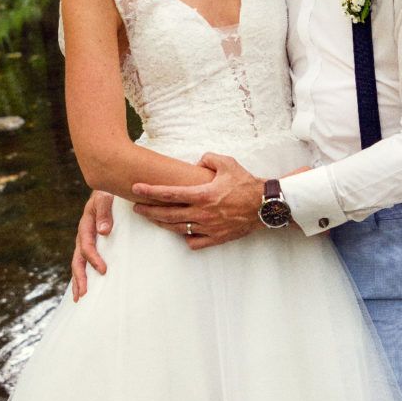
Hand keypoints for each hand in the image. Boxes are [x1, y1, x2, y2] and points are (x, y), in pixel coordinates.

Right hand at [70, 190, 113, 301]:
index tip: (103, 270)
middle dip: (80, 277)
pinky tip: (85, 287)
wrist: (108, 190)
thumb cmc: (109, 193)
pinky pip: (84, 261)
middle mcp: (82, 234)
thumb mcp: (106, 197)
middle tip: (84, 294)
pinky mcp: (91, 243)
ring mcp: (85, 240)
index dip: (94, 259)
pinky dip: (83, 274)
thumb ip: (105, 212)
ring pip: (78, 263)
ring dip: (78, 280)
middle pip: (77, 259)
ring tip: (79, 297)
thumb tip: (104, 231)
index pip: (87, 245)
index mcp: (85, 224)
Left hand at [131, 153, 262, 248]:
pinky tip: (181, 231)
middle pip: (167, 214)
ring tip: (153, 218)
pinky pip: (194, 242)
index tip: (136, 189)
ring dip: (161, 223)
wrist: (265, 205)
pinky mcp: (216, 238)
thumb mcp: (227, 163)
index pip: (169, 194)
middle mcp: (202, 213)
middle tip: (136, 208)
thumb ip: (208, 158)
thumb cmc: (246, 183)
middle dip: (148, 211)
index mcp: (203, 195)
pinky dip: (185, 237)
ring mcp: (208, 228)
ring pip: (177, 229)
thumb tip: (197, 161)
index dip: (150, 192)